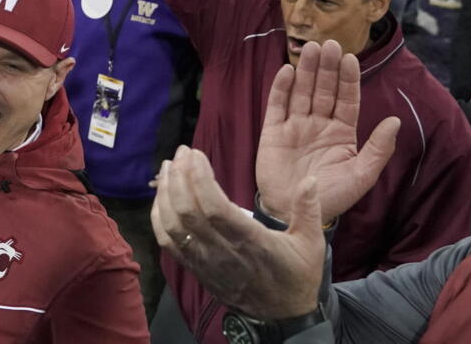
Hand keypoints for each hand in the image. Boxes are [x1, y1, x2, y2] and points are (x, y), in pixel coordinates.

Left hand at [152, 146, 324, 319]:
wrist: (282, 316)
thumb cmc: (296, 276)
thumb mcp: (311, 244)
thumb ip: (308, 210)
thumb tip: (311, 179)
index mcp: (250, 242)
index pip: (214, 207)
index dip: (199, 178)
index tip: (195, 154)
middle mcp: (222, 251)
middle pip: (187, 211)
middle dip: (179, 177)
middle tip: (181, 153)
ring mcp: (204, 261)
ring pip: (173, 225)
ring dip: (165, 192)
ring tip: (169, 167)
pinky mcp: (195, 268)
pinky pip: (167, 242)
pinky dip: (158, 216)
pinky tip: (161, 197)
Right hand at [256, 40, 399, 220]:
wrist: (295, 211)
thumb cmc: (331, 197)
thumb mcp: (361, 176)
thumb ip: (377, 149)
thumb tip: (396, 121)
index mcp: (341, 133)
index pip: (346, 100)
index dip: (348, 79)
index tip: (350, 58)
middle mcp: (318, 125)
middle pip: (323, 90)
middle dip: (327, 68)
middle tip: (329, 44)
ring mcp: (295, 126)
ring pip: (301, 92)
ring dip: (306, 71)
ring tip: (310, 49)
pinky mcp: (272, 131)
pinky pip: (277, 105)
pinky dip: (281, 88)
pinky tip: (287, 71)